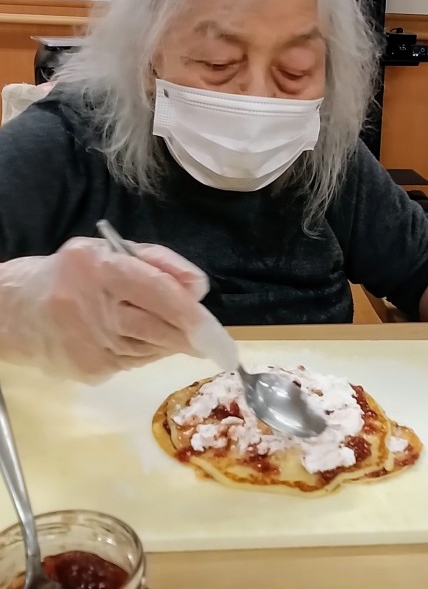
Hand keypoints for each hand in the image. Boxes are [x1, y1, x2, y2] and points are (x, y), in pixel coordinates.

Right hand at [0, 236, 216, 379]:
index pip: (157, 292)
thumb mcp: (111, 251)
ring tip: (172, 331)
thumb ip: (159, 261)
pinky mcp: (89, 370)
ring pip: (152, 348)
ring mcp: (90, 344)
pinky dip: (148, 351)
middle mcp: (93, 307)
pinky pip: (136, 362)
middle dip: (191, 336)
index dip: (189, 313)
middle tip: (214, 342)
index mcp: (100, 268)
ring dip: (171, 342)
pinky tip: (137, 338)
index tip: (214, 330)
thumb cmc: (73, 275)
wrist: (16, 312)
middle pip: (158, 328)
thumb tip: (199, 287)